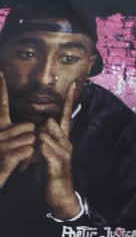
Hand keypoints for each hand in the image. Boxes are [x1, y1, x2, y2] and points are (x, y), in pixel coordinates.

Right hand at [0, 72, 35, 186]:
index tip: (0, 72)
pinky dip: (26, 158)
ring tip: (13, 158)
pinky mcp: (5, 155)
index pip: (1, 105)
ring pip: (32, 137)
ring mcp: (0, 143)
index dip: (0, 89)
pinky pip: (29, 148)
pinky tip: (14, 164)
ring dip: (28, 149)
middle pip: (29, 125)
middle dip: (30, 138)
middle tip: (16, 151)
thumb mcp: (5, 145)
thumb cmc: (0, 163)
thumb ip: (14, 133)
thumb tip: (32, 126)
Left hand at [39, 80, 79, 218]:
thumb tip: (44, 123)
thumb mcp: (47, 154)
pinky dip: (39, 149)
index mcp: (63, 139)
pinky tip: (36, 151)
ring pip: (47, 135)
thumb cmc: (51, 174)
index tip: (74, 83)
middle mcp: (67, 143)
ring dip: (36, 141)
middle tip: (36, 140)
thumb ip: (46, 138)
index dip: (70, 99)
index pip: (67, 115)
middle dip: (44, 124)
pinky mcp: (58, 165)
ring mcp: (64, 154)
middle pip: (54, 123)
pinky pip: (46, 151)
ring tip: (32, 152)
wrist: (61, 196)